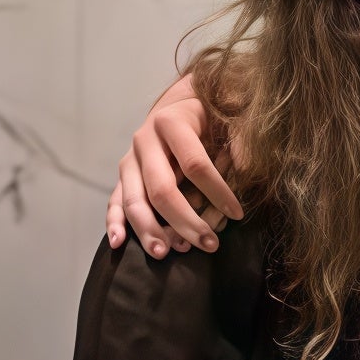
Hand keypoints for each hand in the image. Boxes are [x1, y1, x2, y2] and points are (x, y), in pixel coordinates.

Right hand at [105, 74, 241, 254]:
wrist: (178, 107)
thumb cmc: (209, 117)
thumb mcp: (228, 117)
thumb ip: (240, 137)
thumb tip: (245, 166)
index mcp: (172, 123)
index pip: (195, 163)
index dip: (218, 191)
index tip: (238, 214)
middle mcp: (144, 141)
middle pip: (161, 188)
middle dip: (185, 221)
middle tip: (209, 245)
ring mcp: (130, 160)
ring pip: (134, 200)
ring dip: (149, 229)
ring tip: (166, 253)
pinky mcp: (124, 177)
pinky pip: (115, 201)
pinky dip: (114, 223)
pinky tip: (119, 243)